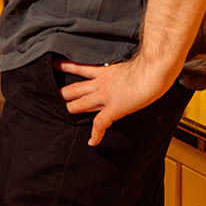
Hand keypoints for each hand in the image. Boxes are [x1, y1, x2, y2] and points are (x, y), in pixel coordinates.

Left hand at [56, 57, 171, 145]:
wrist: (153, 70)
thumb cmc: (149, 66)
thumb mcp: (131, 64)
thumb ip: (124, 70)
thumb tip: (131, 71)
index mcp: (106, 71)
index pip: (82, 68)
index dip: (67, 67)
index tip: (56, 65)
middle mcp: (102, 83)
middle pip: (76, 88)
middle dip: (64, 93)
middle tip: (53, 96)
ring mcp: (105, 96)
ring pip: (81, 104)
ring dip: (72, 109)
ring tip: (64, 112)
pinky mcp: (114, 108)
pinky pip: (100, 123)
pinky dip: (95, 134)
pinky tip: (91, 141)